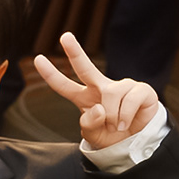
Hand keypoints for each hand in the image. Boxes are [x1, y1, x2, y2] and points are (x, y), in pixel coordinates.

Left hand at [33, 32, 159, 151]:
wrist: (135, 142)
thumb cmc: (111, 135)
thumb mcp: (93, 135)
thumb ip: (89, 125)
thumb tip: (98, 108)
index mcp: (85, 98)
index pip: (64, 86)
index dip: (51, 74)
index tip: (38, 59)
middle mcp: (102, 88)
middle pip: (85, 68)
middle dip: (74, 51)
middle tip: (64, 36)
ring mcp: (122, 87)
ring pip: (110, 96)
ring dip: (113, 117)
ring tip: (117, 125)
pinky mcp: (141, 90)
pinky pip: (129, 101)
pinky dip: (125, 116)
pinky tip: (126, 123)